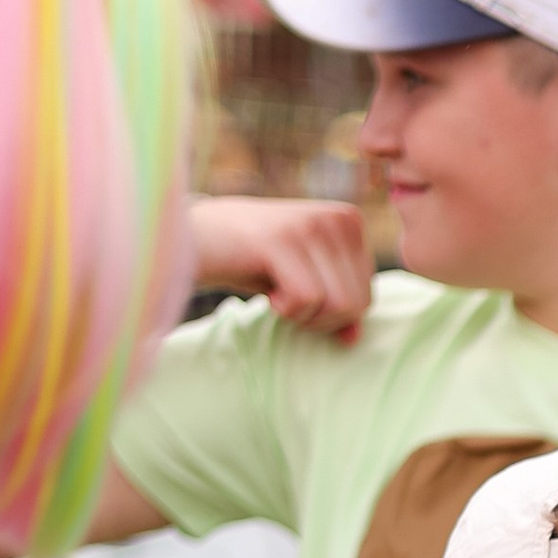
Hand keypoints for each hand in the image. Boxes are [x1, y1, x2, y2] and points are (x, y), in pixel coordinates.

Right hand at [186, 196, 373, 341]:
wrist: (189, 238)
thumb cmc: (248, 261)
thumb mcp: (301, 283)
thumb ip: (332, 307)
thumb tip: (355, 340)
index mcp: (350, 222)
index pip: (368, 295)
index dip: (332, 314)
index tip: (297, 291)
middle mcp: (338, 217)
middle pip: (358, 304)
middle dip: (320, 320)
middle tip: (285, 299)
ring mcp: (311, 225)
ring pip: (338, 306)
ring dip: (303, 317)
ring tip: (276, 293)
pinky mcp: (282, 239)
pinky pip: (307, 301)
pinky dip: (285, 310)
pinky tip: (266, 290)